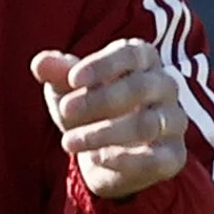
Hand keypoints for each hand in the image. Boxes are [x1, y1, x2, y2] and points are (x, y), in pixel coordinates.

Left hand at [31, 39, 187, 199]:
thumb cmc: (89, 108)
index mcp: (143, 59)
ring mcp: (174, 121)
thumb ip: (57, 74)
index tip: (72, 79)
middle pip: (138, 87)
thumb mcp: (68, 90)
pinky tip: (95, 159)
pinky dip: (124, 160)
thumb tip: (39, 62)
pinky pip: (156, 158)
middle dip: (97, 100)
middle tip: (65, 111)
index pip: (130, 54)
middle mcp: (166, 86)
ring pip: (146, 124)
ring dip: (102, 133)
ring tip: (68, 142)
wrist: (105, 156)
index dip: (102, 65)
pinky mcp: (174, 156)